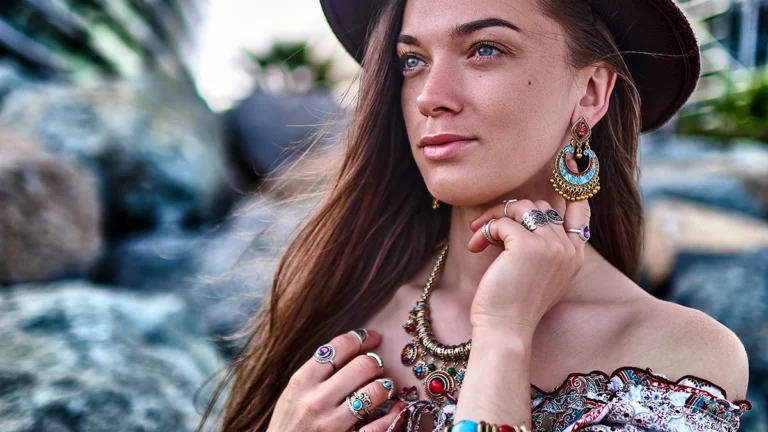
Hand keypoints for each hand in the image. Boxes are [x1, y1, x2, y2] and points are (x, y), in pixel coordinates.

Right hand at [268, 330, 406, 431]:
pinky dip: (394, 414)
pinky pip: (379, 426)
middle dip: (376, 362)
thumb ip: (318, 371)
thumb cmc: (290, 424)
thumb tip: (354, 348)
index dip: (362, 338)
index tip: (373, 338)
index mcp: (302, 382)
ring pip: (375, 391)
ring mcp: (331, 424)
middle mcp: (316, 401)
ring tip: (384, 387)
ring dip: (385, 386)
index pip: (339, 347)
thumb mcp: (293, 393)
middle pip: (362, 365)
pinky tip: (398, 407)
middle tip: (377, 367)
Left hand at [467, 196, 590, 335]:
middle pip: (540, 206)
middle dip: (510, 211)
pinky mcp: (527, 246)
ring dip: (494, 218)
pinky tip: (475, 247)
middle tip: (486, 228)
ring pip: (521, 208)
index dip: (574, 187)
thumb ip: (542, 246)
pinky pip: (503, 221)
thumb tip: (524, 213)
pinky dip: (485, 230)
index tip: (570, 165)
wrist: (505, 330)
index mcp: (574, 256)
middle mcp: (568, 249)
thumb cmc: (513, 305)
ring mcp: (550, 246)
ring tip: (478, 238)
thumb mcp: (537, 273)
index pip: (581, 211)